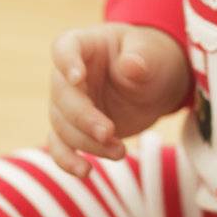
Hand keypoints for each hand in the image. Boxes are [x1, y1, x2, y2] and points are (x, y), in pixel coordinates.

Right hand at [48, 23, 189, 177]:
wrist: (155, 84)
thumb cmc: (151, 59)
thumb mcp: (153, 54)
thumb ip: (141, 59)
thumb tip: (130, 66)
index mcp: (85, 44)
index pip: (64, 48)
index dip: (66, 63)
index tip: (78, 78)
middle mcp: (69, 75)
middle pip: (62, 95)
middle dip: (83, 118)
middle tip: (109, 132)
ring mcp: (70, 103)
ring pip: (63, 126)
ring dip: (87, 143)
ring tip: (120, 151)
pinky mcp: (76, 130)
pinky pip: (61, 146)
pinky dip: (68, 161)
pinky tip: (85, 172)